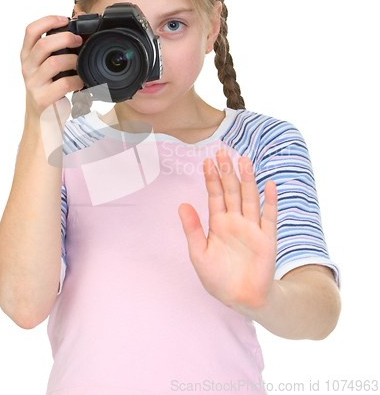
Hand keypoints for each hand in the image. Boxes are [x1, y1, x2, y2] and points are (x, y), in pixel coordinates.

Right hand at [20, 15, 84, 121]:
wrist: (43, 120)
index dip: (48, 21)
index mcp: (27, 56)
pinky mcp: (42, 99)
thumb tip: (79, 27)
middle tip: (79, 41)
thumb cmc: (50, 90)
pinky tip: (82, 81)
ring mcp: (33, 84)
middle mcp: (27, 68)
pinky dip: (77, 80)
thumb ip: (58, 50)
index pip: (31, 31)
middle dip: (65, 38)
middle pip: (43, 44)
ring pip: (53, 63)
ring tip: (81, 62)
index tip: (65, 19)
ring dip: (72, 59)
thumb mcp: (49, 68)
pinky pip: (63, 84)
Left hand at [178, 149, 277, 314]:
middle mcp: (235, 221)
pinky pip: (269, 217)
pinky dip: (270, 201)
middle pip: (232, 191)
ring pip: (250, 198)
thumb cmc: (218, 278)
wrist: (241, 299)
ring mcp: (252, 228)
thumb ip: (192, 229)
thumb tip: (182, 204)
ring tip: (243, 160)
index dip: (212, 178)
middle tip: (223, 152)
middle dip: (227, 172)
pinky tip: (269, 185)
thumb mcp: (199, 254)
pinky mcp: (267, 239)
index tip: (207, 161)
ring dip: (247, 180)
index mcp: (218, 223)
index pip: (215, 195)